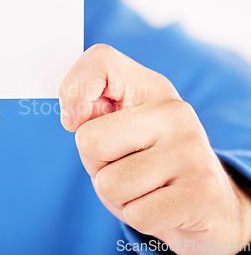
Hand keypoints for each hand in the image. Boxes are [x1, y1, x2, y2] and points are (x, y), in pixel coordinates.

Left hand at [59, 44, 250, 254]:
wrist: (205, 204)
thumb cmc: (145, 164)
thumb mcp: (116, 130)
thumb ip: (90, 112)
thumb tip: (73, 117)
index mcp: (149, 87)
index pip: (99, 60)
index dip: (74, 92)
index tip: (77, 119)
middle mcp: (174, 110)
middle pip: (88, 140)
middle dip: (96, 165)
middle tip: (124, 165)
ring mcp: (190, 149)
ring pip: (109, 184)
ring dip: (119, 196)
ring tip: (145, 186)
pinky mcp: (201, 191)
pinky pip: (135, 214)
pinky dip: (140, 216)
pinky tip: (162, 204)